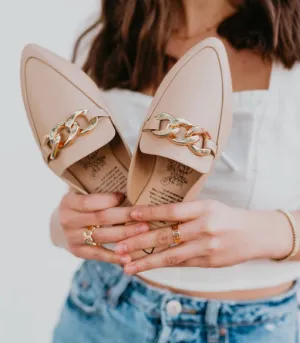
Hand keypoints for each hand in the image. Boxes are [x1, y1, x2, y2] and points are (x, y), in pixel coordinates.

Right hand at [56, 191, 149, 263]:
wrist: (59, 226)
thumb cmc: (79, 203)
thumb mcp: (80, 191)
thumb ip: (97, 188)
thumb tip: (127, 183)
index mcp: (68, 202)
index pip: (90, 201)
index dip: (109, 199)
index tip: (126, 196)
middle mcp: (67, 220)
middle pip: (100, 218)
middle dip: (124, 217)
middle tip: (145, 215)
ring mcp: (72, 238)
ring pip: (102, 237)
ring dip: (125, 235)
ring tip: (144, 231)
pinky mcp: (78, 252)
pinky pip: (99, 255)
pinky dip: (115, 257)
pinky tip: (130, 257)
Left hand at [114, 200, 283, 273]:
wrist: (255, 234)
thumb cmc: (227, 216)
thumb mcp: (208, 206)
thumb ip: (185, 212)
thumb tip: (154, 216)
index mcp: (203, 209)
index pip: (172, 210)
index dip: (150, 213)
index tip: (130, 215)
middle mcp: (204, 227)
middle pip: (166, 235)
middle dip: (139, 242)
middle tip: (118, 247)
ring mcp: (206, 247)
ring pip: (171, 255)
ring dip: (146, 261)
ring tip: (126, 266)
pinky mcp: (208, 262)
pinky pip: (180, 264)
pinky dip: (162, 266)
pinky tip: (147, 268)